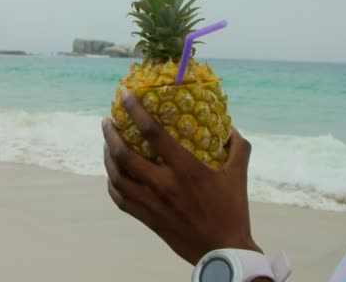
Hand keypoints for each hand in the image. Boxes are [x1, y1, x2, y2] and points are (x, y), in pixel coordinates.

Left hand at [102, 87, 260, 265]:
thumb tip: (232, 128)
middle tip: (107, 121)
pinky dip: (112, 182)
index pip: (153, 133)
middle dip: (110, 134)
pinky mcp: (146, 218)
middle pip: (123, 155)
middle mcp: (163, 184)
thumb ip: (237, 148)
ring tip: (107, 143)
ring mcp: (151, 203)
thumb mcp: (238, 176)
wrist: (222, 251)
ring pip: (117, 176)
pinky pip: (119, 198)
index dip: (135, 110)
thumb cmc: (233, 212)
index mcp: (185, 169)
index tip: (123, 94)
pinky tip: (113, 174)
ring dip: (107, 156)